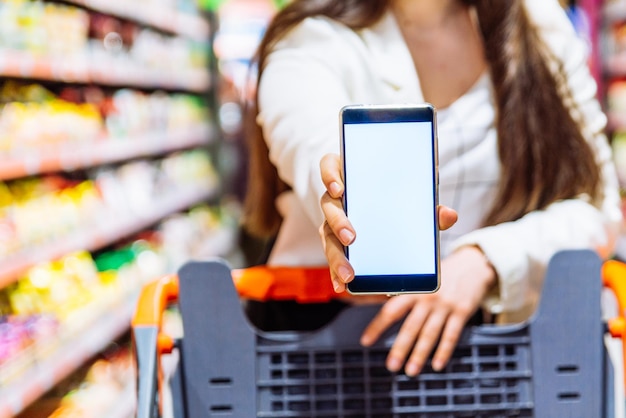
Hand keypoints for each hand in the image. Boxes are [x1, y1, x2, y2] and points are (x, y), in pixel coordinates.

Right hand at [319, 153, 494, 374]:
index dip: (329, 176)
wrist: (386, 206)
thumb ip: (426, 205)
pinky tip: (342, 286)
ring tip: (349, 274)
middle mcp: (336, 198)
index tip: (339, 189)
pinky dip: (335, 272)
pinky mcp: (335, 240)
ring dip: (336, 256)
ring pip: (326, 235)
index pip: (328, 167)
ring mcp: (332, 220)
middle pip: (328, 206)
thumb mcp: (409, 196)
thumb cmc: (394, 195)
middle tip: (352, 237)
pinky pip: (331, 256)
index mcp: (349, 176)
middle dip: (338, 222)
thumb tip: (450, 216)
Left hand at [361, 246, 496, 375]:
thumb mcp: (422, 278)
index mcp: (413, 289)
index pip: (391, 310)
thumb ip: (406, 293)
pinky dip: (444, 351)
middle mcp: (428, 297)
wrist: (472, 264)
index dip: (377, 326)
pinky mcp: (462, 311)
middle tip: (391, 366)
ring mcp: (445, 305)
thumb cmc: (441, 275)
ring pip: (430, 334)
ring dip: (419, 354)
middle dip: (400, 348)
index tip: (366, 341)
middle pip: (411, 326)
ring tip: (411, 371)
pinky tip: (437, 364)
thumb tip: (382, 306)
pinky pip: (451, 335)